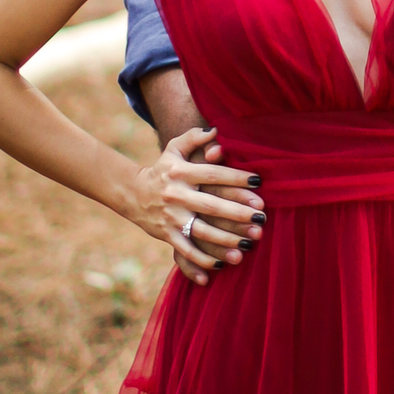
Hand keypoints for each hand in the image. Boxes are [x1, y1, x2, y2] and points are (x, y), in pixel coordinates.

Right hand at [130, 127, 264, 285]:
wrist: (132, 192)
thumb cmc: (163, 169)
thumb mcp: (174, 148)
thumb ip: (194, 137)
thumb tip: (216, 130)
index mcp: (181, 172)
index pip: (212, 174)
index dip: (235, 177)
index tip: (258, 182)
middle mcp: (176, 195)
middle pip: (211, 205)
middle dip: (237, 212)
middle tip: (261, 218)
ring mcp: (171, 216)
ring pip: (201, 231)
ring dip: (225, 240)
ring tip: (248, 245)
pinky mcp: (166, 234)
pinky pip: (185, 249)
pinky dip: (202, 259)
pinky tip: (221, 264)